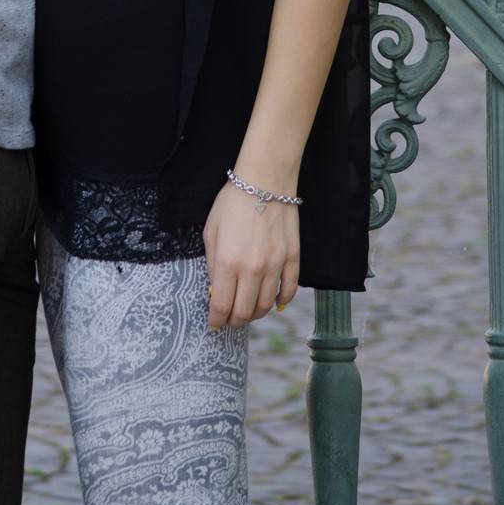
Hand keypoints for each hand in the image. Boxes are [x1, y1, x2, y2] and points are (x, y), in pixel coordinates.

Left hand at [203, 181, 299, 328]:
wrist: (264, 180)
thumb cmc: (232, 203)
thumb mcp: (211, 231)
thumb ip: (212, 264)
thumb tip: (216, 290)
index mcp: (228, 262)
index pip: (222, 306)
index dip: (217, 320)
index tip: (215, 324)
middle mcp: (253, 269)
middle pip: (244, 312)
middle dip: (234, 321)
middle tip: (229, 320)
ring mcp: (275, 265)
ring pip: (266, 305)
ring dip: (255, 313)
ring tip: (248, 310)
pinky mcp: (293, 258)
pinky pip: (289, 291)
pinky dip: (281, 302)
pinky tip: (273, 303)